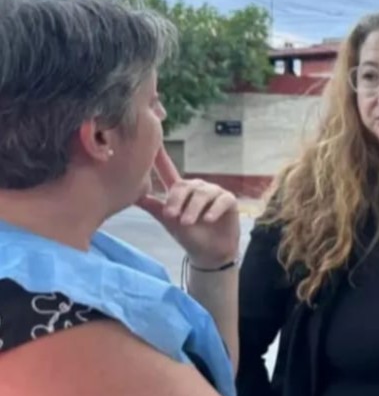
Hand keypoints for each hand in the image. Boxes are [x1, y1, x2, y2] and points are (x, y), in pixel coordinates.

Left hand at [136, 148, 239, 268]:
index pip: (168, 169)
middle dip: (177, 201)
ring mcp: (214, 193)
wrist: (209, 254)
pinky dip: (213, 210)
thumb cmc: (189, 236)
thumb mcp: (169, 222)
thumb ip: (154, 207)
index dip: (160, 156)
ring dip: (193, 209)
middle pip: (185, 185)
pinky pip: (221, 200)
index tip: (153, 141)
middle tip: (171, 216)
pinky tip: (208, 220)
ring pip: (202, 194)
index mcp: (180, 190)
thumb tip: (133, 195)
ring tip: (186, 223)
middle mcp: (197, 188)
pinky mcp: (229, 201)